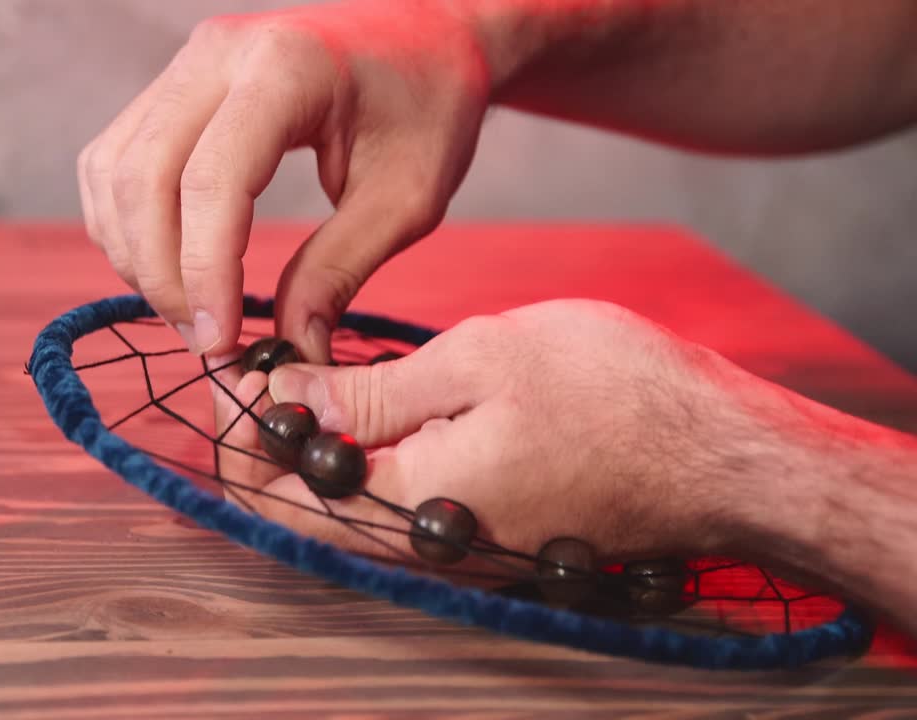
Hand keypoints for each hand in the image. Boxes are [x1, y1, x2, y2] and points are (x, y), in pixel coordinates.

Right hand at [79, 0, 492, 361]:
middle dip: (162, 274)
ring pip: (113, 172)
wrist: (426, 35)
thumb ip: (340, 270)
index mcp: (286, 68)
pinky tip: (168, 267)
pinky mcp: (172, 87)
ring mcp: (186, 65)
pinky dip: (125, 224)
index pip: (211, 180)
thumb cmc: (428, 107)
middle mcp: (217, 55)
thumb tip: (290, 350)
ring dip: (135, 255)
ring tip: (189, 312)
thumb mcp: (407, 199)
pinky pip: (114, 161)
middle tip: (205, 340)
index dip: (203, 271)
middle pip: (143, 178)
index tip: (221, 340)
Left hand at [214, 299, 794, 563]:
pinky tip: (362, 406)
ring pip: (345, 512)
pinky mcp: (483, 531)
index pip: (277, 497)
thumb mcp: (482, 361)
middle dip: (263, 443)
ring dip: (309, 451)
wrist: (720, 454)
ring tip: (300, 378)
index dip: (239, 432)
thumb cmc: (614, 393)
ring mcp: (456, 546)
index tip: (235, 366)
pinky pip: (393, 507)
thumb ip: (373, 390)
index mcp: (412, 505)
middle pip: (301, 513)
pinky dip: (360, 459)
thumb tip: (289, 396)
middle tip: (258, 369)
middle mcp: (425, 545)